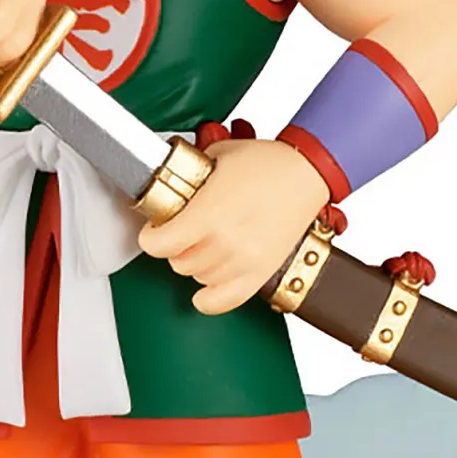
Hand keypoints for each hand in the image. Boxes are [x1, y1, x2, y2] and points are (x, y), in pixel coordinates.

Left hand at [139, 138, 330, 314]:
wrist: (306, 173)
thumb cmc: (267, 163)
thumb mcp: (217, 156)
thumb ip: (190, 174)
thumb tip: (170, 181)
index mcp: (209, 213)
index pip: (159, 245)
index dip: (150, 237)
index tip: (154, 230)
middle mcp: (225, 242)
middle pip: (178, 262)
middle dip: (175, 246)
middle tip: (184, 231)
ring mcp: (244, 261)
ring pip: (198, 278)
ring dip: (196, 264)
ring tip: (205, 246)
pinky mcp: (260, 273)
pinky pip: (224, 301)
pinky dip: (209, 299)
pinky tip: (205, 287)